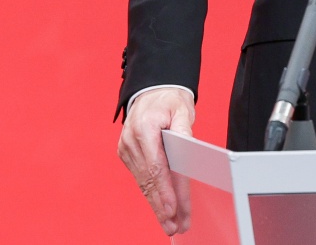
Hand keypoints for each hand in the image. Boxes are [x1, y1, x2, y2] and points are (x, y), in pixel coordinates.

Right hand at [117, 87, 195, 236]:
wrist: (152, 90)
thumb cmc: (169, 99)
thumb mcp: (182, 109)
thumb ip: (183, 130)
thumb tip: (188, 152)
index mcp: (145, 128)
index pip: (157, 167)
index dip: (166, 191)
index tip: (173, 209)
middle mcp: (132, 140)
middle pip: (149, 180)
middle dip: (162, 206)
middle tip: (174, 226)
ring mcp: (127, 148)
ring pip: (143, 183)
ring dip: (157, 204)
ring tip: (170, 223)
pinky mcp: (127, 154)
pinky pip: (141, 177)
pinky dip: (151, 192)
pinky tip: (160, 207)